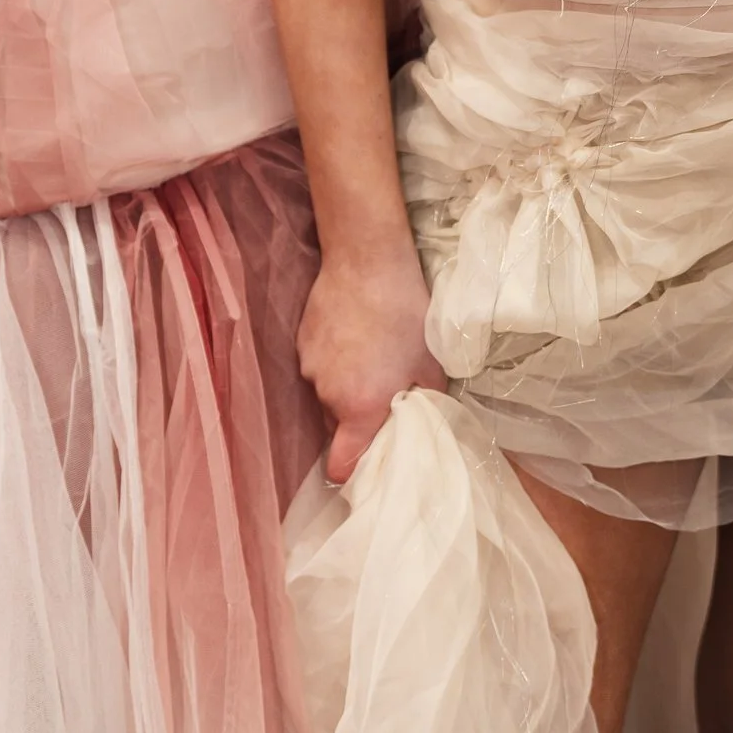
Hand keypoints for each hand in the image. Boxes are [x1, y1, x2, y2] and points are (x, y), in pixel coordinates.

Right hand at [297, 239, 443, 484]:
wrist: (366, 261)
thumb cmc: (406, 315)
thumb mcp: (430, 365)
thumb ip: (424, 404)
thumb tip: (421, 424)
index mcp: (359, 408)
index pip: (341, 466)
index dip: (354, 471)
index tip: (370, 463)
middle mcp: (327, 395)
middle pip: (337, 427)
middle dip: (359, 418)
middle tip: (386, 391)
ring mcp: (310, 367)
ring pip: (328, 394)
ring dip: (347, 386)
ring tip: (373, 355)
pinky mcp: (302, 342)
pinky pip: (319, 366)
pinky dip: (336, 361)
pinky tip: (357, 335)